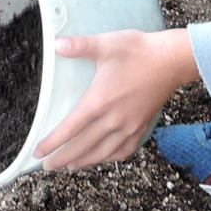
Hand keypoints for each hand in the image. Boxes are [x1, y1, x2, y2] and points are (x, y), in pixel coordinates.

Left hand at [34, 27, 197, 170]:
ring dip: (84, 162)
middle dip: (62, 159)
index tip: (38, 152)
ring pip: (102, 153)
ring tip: (70, 167)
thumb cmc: (138, 51)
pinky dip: (109, 158)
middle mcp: (113, 119)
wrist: (172, 60)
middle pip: (82, 147)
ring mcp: (129, 126)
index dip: (52, 143)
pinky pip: (123, 151)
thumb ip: (79, 45)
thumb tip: (56, 43)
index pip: (69, 129)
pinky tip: (102, 158)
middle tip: (48, 167)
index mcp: (99, 102)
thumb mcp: (106, 44)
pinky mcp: (142, 127)